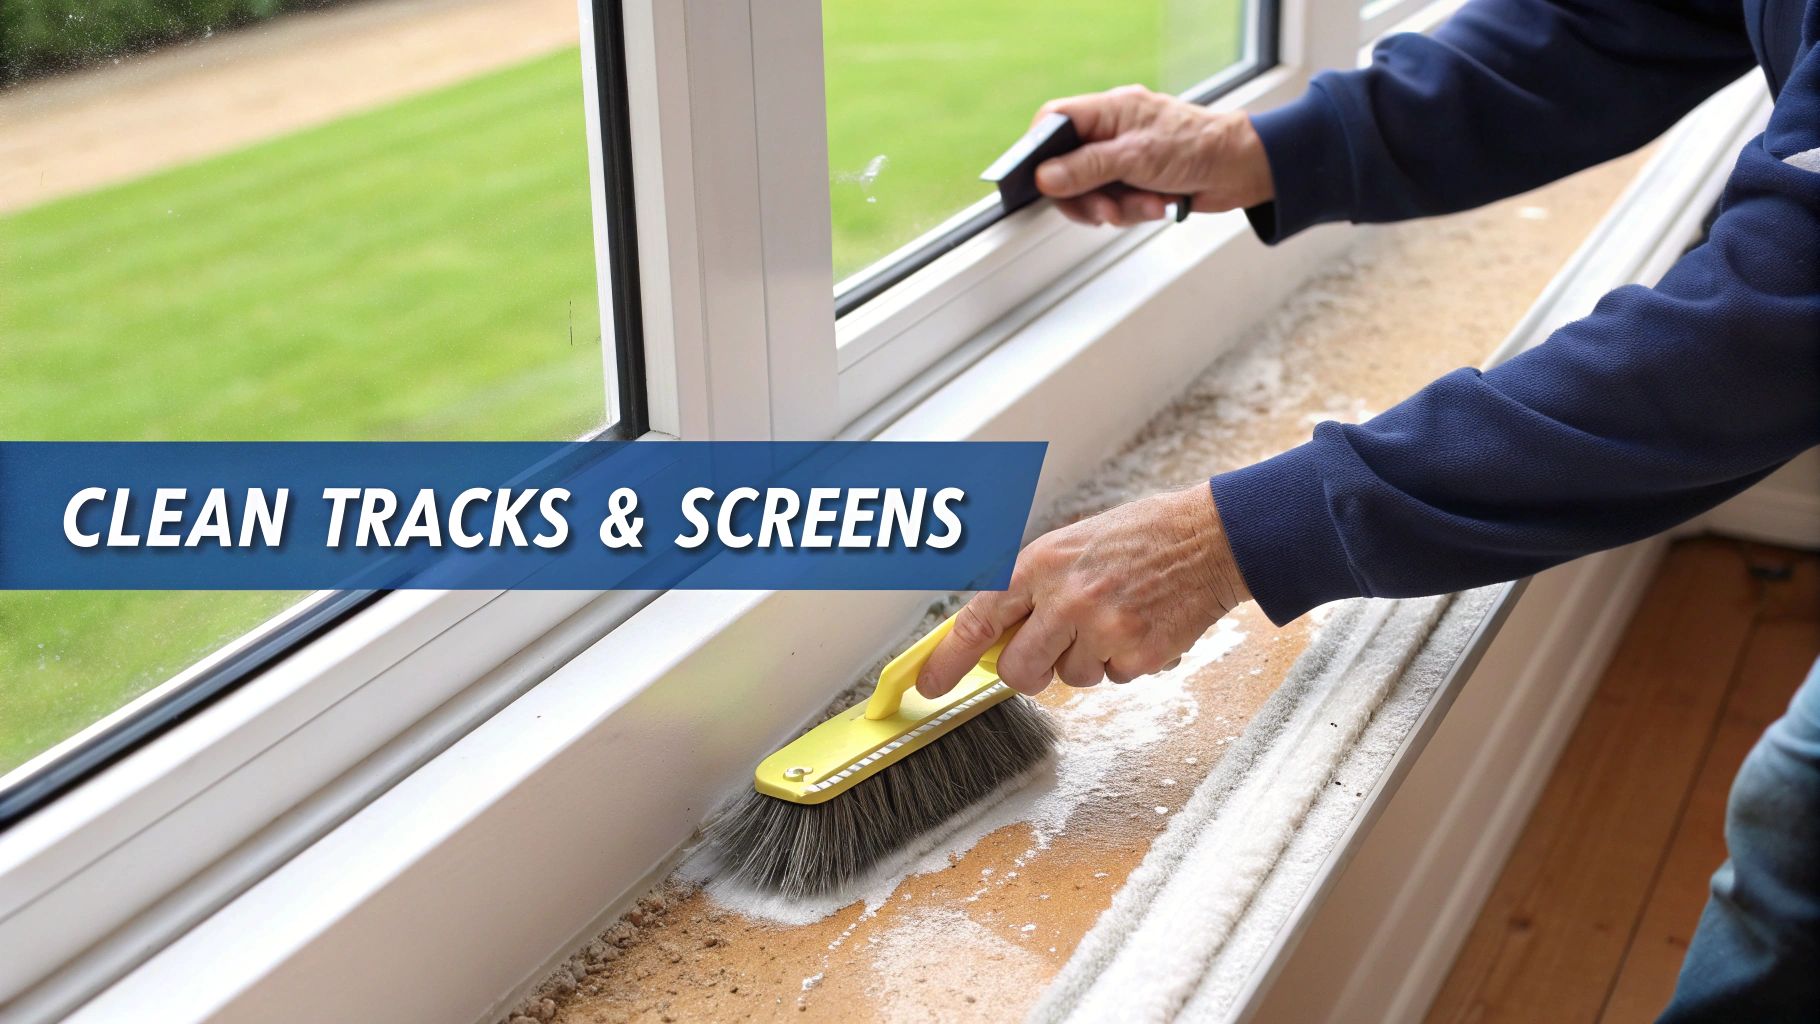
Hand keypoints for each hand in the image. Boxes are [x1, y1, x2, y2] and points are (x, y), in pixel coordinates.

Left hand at [917, 485, 1250, 697]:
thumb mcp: (1070, 546)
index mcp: (1040, 563)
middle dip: (1028, 672)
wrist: (1210, 537)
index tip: (929, 684)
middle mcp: (1067, 597)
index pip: (978, 619)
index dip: (948, 659)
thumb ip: (1031, 590)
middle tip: (1051, 652)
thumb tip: (995, 639)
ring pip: (1070, 678)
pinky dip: (1124, 661)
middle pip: (1019, 670)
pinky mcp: (1140, 654)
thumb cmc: (1139, 537)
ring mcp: (1104, 628)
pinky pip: (1114, 679)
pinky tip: (1141, 625)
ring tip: (1114, 618)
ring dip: (1086, 660)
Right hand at [1031, 84, 1273, 226]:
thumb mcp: (1135, 158)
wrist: (1242, 168)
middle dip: (1084, 196)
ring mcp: (1123, 157)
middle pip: (1067, 167)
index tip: (1040, 180)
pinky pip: (1115, 203)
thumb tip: (1045, 177)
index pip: (1054, 120)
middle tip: (1102, 211)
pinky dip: (1133, 211)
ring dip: (1116, 207)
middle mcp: (1112, 131)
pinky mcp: (1136, 180)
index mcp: (1108, 110)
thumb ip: (1086, 167)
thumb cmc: (1198, 147)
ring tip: (1144, 205)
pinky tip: (1157, 206)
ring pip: (1092, 192)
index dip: (1040, 150)